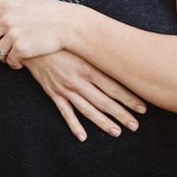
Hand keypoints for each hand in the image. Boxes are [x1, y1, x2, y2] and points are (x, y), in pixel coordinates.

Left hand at [0, 0, 70, 67]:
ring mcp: (13, 35)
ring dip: (1, 56)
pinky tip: (21, 62)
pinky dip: (14, 64)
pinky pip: (10, 61)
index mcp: (5, 5)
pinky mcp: (21, 49)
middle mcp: (6, 20)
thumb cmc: (48, 8)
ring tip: (10, 56)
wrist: (67, 24)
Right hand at [23, 51, 146, 140]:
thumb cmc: (62, 40)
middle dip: (121, 114)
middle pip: (104, 101)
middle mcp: (78, 80)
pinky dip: (74, 125)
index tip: (142, 108)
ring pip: (87, 110)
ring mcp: (65, 88)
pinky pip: (65, 112)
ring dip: (103, 122)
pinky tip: (83, 136)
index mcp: (89, 67)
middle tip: (135, 125)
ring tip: (116, 132)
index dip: (129, 99)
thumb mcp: (83, 44)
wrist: (34, 41)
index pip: (114, 87)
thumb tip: (122, 58)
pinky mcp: (53, 93)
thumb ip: (100, 53)